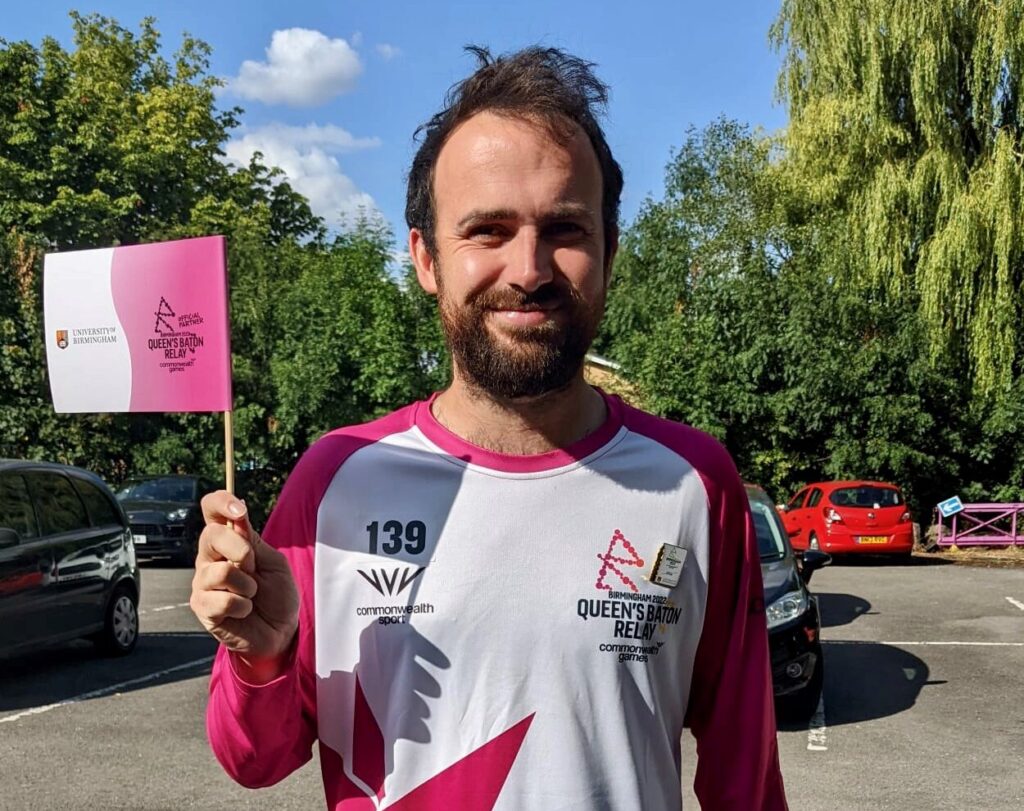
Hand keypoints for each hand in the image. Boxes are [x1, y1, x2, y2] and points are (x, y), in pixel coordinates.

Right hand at [190, 492, 298, 680]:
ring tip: (252, 595)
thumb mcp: (274, 563)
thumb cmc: (278, 595)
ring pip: (220, 571)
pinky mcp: (202, 606)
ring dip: (247, 585)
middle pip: (211, 535)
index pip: (211, 510)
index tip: (239, 510)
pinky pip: (220, 599)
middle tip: (254, 568)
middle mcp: (210, 557)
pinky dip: (241, 606)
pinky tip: (244, 611)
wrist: (280, 631)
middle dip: (242, 550)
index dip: (220, 502)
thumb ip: (253, 542)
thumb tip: (237, 515)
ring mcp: (203, 581)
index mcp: (228, 540)